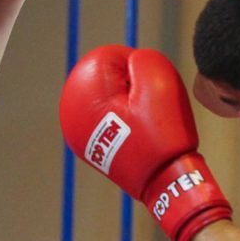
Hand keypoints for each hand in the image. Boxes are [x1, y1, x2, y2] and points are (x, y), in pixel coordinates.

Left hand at [60, 45, 231, 240]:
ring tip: (147, 120)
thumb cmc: (163, 132)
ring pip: (107, 101)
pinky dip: (123, 120)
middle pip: (105, 80)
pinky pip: (107, 121)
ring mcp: (79, 136)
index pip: (108, 58)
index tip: (151, 86)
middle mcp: (73, 116)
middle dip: (130, 85)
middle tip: (150, 104)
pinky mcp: (91, 149)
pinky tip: (140, 131)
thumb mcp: (160, 83)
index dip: (136, 65)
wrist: (165, 182)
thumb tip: (133, 61)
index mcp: (87, 94)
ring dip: (127, 102)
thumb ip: (144, 60)